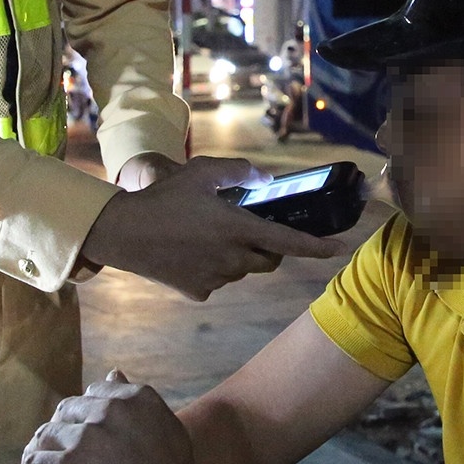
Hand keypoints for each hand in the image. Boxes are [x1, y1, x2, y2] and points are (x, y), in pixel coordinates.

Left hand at [21, 372, 208, 463]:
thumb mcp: (168, 429)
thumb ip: (137, 404)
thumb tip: (113, 371)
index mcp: (135, 397)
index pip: (92, 394)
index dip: (84, 420)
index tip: (85, 444)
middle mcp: (110, 408)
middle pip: (65, 412)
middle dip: (60, 436)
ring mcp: (87, 436)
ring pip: (45, 436)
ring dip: (43, 456)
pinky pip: (33, 462)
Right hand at [80, 155, 346, 299]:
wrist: (124, 233)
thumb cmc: (164, 198)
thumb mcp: (202, 172)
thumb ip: (239, 172)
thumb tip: (264, 178)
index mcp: (238, 228)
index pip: (289, 242)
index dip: (317, 247)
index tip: (339, 249)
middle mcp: (232, 258)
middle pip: (269, 260)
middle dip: (271, 248)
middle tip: (252, 229)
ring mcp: (215, 279)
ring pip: (243, 271)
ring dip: (240, 257)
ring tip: (211, 237)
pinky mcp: (198, 292)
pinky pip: (218, 281)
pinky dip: (214, 269)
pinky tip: (193, 253)